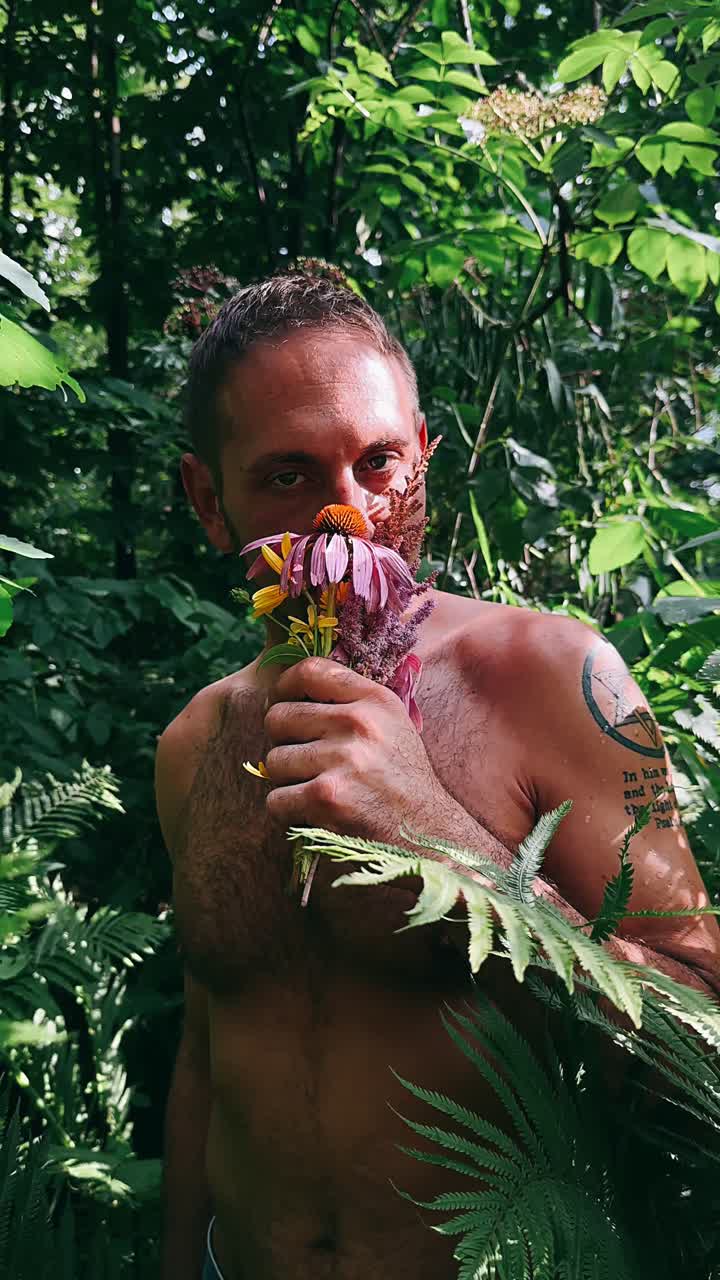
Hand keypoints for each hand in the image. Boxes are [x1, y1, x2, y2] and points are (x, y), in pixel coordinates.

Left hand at [263, 657, 444, 840]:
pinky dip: (288, 810)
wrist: (427, 832)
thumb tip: (293, 690)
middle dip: (282, 741)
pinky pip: (276, 798)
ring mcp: (342, 759)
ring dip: (287, 780)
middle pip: (280, 717)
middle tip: (302, 758)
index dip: (284, 685)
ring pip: (274, 760)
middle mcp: (358, 723)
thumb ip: (352, 702)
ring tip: (315, 787)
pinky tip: (313, 812)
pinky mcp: (326, 797)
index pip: (309, 671)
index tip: (283, 701)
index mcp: (374, 699)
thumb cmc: (403, 779)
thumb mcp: (392, 725)